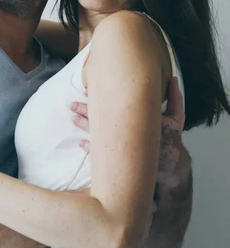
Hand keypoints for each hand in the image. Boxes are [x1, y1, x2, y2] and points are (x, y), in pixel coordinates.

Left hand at [72, 77, 188, 191]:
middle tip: (71, 106)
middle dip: (85, 112)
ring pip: (96, 135)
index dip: (98, 99)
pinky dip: (89, 147)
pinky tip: (80, 143)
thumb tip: (174, 79)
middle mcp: (127, 133)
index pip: (114, 106)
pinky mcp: (118, 160)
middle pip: (101, 119)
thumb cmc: (171, 141)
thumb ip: (175, 99)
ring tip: (72, 118)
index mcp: (139, 120)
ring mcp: (121, 148)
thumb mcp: (176, 119)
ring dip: (83, 126)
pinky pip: (99, 154)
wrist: (171, 168)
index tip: (85, 91)